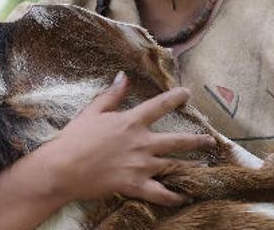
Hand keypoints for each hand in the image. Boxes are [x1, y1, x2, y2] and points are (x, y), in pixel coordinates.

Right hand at [40, 71, 214, 205]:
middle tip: (211, 141)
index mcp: (131, 122)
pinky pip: (162, 193)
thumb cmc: (74, 138)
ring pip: (175, 166)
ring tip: (206, 168)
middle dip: (197, 141)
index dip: (175, 97)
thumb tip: (123, 76)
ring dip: (193, 167)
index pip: (159, 106)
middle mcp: (141, 143)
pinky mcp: (136, 185)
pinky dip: (176, 196)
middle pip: (178, 141)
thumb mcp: (91, 112)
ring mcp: (141, 166)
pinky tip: (186, 197)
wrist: (63, 168)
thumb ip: (111, 95)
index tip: (187, 93)